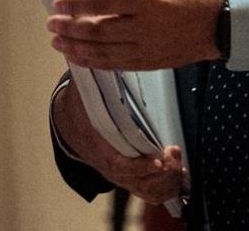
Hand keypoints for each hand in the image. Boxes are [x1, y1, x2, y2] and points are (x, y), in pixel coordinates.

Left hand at [46, 0, 224, 69]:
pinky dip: (93, 62)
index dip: (75, 5)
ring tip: (57, 42)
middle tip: (51, 25)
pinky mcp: (148, 62)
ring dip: (76, 48)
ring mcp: (145, 47)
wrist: (214, 21)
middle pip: (97, 30)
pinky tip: (78, 57)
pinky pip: (115, 64)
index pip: (100, 3)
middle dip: (70, 28)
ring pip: (103, 51)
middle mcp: (142, 26)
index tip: (57, 4)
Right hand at [52, 78, 184, 203]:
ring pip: (147, 192)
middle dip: (161, 175)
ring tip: (178, 160)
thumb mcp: (82, 87)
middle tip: (174, 154)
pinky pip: (150, 194)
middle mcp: (108, 166)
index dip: (139, 166)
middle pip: (138, 183)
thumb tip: (83, 53)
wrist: (70, 123)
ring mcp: (120, 176)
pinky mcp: (130, 178)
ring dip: (168, 182)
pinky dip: (167, 187)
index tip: (158, 160)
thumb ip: (87, 72)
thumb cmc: (82, 103)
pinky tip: (178, 170)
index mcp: (97, 145)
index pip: (118, 164)